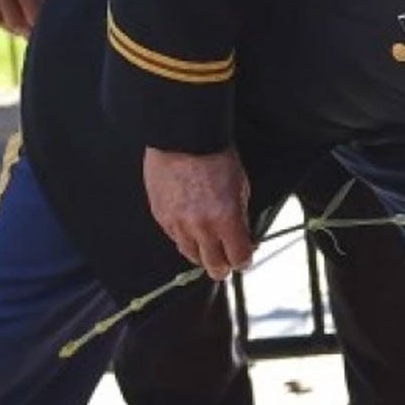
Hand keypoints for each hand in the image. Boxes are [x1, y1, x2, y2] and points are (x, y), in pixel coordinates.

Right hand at [144, 146, 252, 278]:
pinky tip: (190, 226)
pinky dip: (184, 236)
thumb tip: (243, 236)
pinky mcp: (160, 216)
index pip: (238, 259)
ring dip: (201, 252)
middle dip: (222, 266)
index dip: (243, 261)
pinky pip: (174, 238)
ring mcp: (177, 224)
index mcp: (226, 219)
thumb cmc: (216, 157)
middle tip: (226, 261)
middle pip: (213, 266)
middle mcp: (200, 227)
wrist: (183, 137)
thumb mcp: (241, 187)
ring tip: (207, 243)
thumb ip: (241, 218)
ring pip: (191, 255)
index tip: (244, 257)